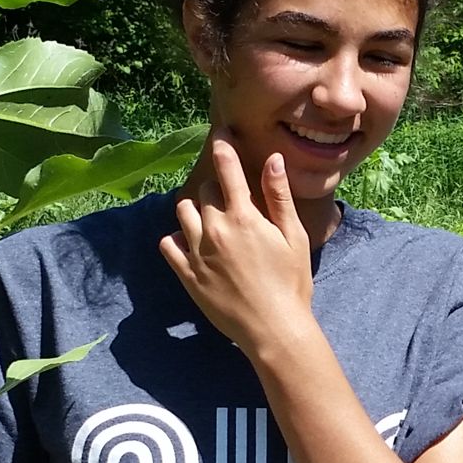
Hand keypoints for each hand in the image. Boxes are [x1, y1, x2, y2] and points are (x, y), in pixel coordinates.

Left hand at [161, 135, 316, 358]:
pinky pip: (169, 244)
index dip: (223, 146)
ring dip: (195, 209)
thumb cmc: (291, 283)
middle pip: (204, 190)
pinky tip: (193, 243)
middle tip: (230, 198)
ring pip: (183, 211)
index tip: (220, 134)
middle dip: (216, 188)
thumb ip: (279, 197)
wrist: (273, 329)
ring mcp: (197, 251)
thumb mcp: (293, 237)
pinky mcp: (187, 274)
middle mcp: (214, 228)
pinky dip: (178, 238)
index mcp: (243, 216)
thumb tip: (272, 159)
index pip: (227, 169)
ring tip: (210, 219)